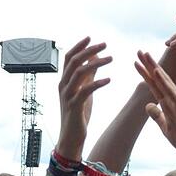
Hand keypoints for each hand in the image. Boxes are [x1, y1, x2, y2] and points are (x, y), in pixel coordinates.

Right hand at [56, 38, 111, 159]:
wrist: (71, 137)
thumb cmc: (78, 113)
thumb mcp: (84, 90)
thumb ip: (88, 75)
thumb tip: (95, 57)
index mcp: (65, 81)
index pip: (68, 58)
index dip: (79, 47)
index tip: (91, 38)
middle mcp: (63, 85)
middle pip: (73, 62)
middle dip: (89, 50)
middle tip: (105, 44)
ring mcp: (68, 96)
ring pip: (79, 73)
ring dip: (96, 63)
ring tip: (111, 58)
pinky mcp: (74, 106)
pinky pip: (85, 91)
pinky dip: (97, 83)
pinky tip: (109, 79)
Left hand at [135, 50, 175, 158]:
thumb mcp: (166, 128)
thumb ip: (157, 116)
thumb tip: (147, 105)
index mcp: (168, 105)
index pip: (154, 86)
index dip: (145, 75)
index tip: (136, 63)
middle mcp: (173, 99)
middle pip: (159, 79)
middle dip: (149, 65)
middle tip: (140, 51)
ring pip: (164, 81)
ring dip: (154, 68)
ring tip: (146, 55)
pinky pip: (172, 91)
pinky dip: (164, 81)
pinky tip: (157, 71)